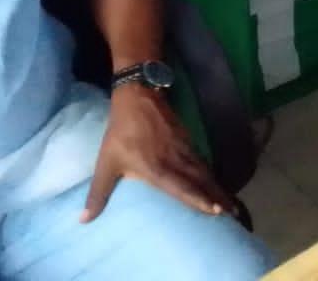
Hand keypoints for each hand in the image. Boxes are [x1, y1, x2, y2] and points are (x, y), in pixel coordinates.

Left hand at [81, 86, 231, 222]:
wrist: (139, 96)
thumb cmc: (121, 132)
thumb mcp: (106, 162)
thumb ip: (98, 192)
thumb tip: (84, 220)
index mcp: (156, 169)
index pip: (182, 187)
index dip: (199, 199)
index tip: (216, 210)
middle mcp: (175, 161)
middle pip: (200, 182)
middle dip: (217, 197)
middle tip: (233, 214)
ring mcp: (184, 149)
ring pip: (204, 171)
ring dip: (217, 187)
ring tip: (230, 204)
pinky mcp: (188, 140)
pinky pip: (202, 161)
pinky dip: (211, 174)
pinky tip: (215, 181)